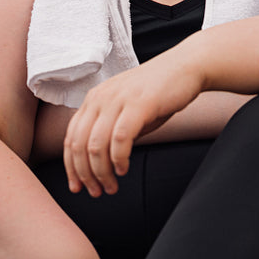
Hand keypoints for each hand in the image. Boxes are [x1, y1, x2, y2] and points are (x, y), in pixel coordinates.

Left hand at [63, 57, 200, 196]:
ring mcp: (118, 99)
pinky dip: (119, 159)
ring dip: (101, 172)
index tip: (77, 186)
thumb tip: (102, 162)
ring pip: (96, 145)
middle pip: (79, 145)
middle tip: (96, 192)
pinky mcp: (139, 104)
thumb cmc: (160, 91)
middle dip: (85, 175)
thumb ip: (111, 130)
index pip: (71, 138)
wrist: (187, 66)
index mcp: (94, 99)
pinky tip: (124, 169)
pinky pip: (120, 139)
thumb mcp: (127, 110)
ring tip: (111, 186)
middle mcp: (100, 98)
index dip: (71, 167)